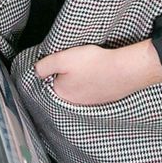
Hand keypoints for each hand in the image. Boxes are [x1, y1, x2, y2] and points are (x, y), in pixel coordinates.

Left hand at [33, 42, 161, 106]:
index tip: (62, 61)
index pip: (50, 81)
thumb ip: (44, 66)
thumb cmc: (93, 64)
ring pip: (79, 88)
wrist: (125, 70)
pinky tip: (99, 73)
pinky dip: (94, 81)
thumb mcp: (62, 58)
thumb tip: (36, 71)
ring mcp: (91, 103)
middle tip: (77, 62)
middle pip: (65, 86)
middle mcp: (75, 103)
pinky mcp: (104, 99)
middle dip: (68, 75)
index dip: (54, 69)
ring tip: (89, 66)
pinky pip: (94, 89)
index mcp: (62, 94)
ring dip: (82, 78)